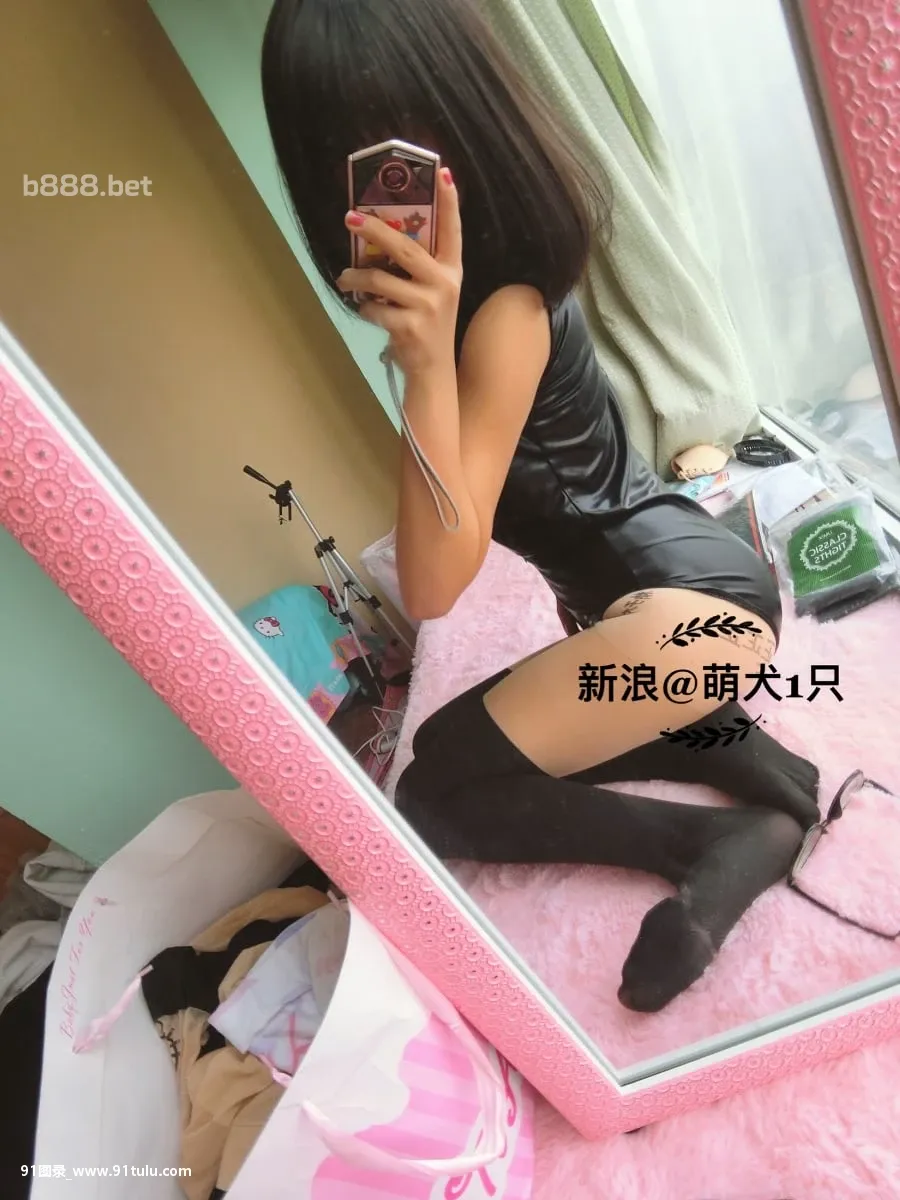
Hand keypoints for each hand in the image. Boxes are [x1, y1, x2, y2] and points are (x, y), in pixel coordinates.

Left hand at [336, 168, 461, 378]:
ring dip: (353, 278)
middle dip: (373, 229)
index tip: (443, 172)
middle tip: (349, 217)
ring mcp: (428, 306)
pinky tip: (367, 311)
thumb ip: (415, 267)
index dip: (449, 201)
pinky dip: (364, 309)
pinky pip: (373, 308)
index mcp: (451, 270)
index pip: (453, 231)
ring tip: (344, 278)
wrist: (433, 370)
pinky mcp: (410, 326)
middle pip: (404, 248)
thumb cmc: (426, 324)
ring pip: (378, 280)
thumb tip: (376, 234)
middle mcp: (444, 284)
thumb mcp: (431, 292)